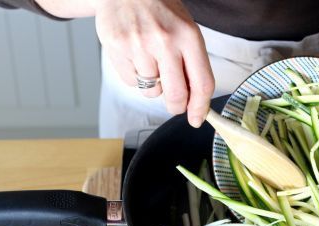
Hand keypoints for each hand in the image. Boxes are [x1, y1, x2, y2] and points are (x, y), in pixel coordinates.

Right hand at [94, 0, 214, 126]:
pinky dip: (134, 76)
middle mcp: (165, 41)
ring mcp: (138, 45)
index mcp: (189, 36)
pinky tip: (135, 55)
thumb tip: (195, 104)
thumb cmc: (161, 12)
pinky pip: (131, 82)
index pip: (202, 83)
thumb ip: (193, 65)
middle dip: (177, 107)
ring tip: (150, 60)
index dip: (200, 107)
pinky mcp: (116, 48)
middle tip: (175, 104)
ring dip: (153, 85)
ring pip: (151, 91)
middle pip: (176, 95)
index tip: (197, 119)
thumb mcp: (186, 31)